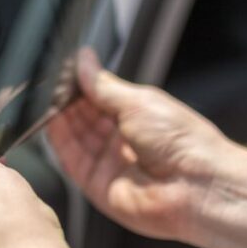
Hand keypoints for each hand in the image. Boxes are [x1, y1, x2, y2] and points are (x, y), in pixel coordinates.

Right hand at [47, 50, 246, 247]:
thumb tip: (83, 60)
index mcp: (139, 117)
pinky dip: (60, 142)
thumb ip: (103, 85)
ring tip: (49, 99)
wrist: (198, 185)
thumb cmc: (183, 142)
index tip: (65, 72)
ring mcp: (110, 165)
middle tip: (53, 85)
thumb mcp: (138, 101)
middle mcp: (123, 141)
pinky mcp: (98, 187)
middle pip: (85, 119)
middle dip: (68, 101)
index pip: (100, 98)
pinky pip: (72, 162)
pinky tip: (51, 121)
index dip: (81, 86)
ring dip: (61, 119)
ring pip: (76, 138)